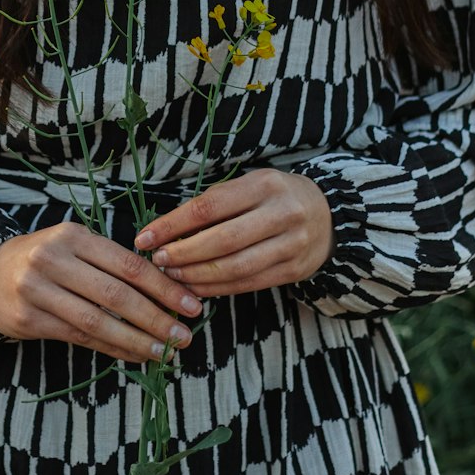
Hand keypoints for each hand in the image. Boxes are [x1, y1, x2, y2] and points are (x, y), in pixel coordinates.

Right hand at [0, 220, 205, 362]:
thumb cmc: (43, 258)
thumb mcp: (72, 245)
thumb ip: (109, 261)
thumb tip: (165, 286)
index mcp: (73, 235)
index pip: (127, 263)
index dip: (163, 287)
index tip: (191, 304)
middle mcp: (53, 259)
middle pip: (115, 294)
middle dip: (156, 317)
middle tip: (185, 336)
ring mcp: (38, 290)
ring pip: (98, 321)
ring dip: (137, 340)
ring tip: (165, 353)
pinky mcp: (28, 319)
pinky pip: (80, 338)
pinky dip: (112, 348)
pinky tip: (134, 355)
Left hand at [131, 169, 334, 296]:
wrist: (329, 214)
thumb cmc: (275, 197)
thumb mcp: (249, 186)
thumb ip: (215, 205)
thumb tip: (165, 230)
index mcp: (263, 184)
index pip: (208, 207)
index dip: (172, 225)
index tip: (145, 237)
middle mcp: (280, 213)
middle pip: (221, 240)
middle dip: (183, 254)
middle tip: (157, 261)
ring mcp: (291, 244)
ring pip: (235, 267)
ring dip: (197, 276)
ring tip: (172, 277)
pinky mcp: (294, 270)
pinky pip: (249, 283)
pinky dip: (218, 289)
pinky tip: (196, 289)